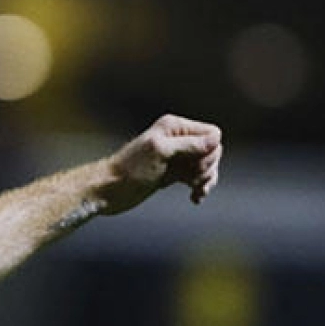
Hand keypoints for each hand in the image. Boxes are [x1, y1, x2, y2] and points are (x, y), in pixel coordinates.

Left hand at [101, 114, 222, 214]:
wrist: (108, 190)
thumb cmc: (129, 170)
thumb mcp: (160, 153)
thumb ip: (187, 145)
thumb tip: (216, 139)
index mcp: (174, 127)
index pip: (212, 134)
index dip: (210, 152)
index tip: (195, 167)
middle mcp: (177, 139)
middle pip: (212, 151)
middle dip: (208, 167)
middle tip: (193, 181)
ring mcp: (175, 158)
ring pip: (206, 165)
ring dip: (205, 179)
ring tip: (196, 191)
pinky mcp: (172, 174)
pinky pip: (196, 178)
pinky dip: (198, 187)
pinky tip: (195, 198)